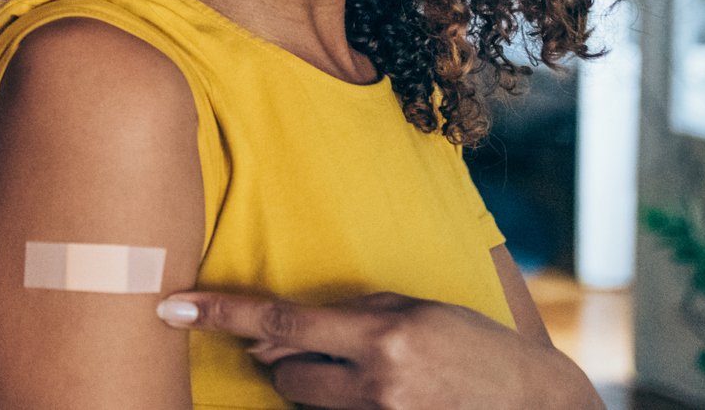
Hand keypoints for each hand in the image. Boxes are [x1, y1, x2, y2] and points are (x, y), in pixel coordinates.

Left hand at [156, 289, 600, 409]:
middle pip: (284, 374)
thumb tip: (273, 335)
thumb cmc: (471, 346)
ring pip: (303, 403)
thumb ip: (345, 316)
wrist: (533, 405)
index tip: (171, 306)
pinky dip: (339, 407)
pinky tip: (379, 396)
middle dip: (287, 361)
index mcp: (382, 336)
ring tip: (367, 377)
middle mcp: (376, 383)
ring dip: (315, 388)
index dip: (221, 313)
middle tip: (328, 352)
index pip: (281, 321)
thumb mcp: (412, 310)